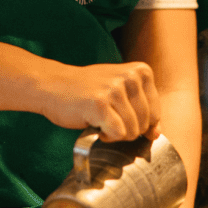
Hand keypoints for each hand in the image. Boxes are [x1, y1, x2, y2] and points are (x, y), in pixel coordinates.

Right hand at [32, 61, 160, 141]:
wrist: (52, 85)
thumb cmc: (87, 91)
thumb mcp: (120, 92)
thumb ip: (142, 110)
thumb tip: (155, 135)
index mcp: (141, 71)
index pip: (155, 113)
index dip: (138, 123)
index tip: (120, 114)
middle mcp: (130, 77)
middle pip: (145, 125)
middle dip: (126, 129)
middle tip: (107, 116)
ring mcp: (115, 90)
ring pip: (131, 131)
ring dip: (114, 133)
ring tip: (99, 118)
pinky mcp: (100, 104)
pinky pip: (117, 134)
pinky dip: (105, 136)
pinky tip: (94, 123)